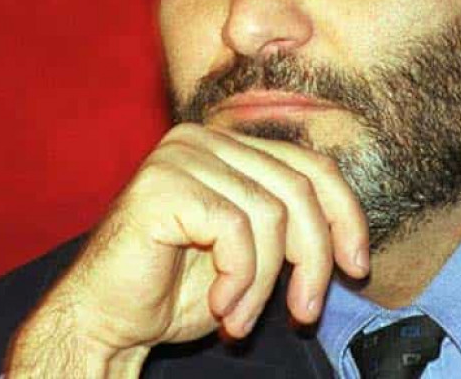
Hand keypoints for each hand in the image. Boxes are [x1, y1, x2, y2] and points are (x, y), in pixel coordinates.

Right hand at [8, 123, 368, 373]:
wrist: (103, 321)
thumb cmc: (175, 291)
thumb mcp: (251, 253)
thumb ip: (288, 226)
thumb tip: (350, 236)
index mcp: (228, 146)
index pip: (310, 164)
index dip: (345, 214)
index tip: (357, 266)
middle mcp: (205, 139)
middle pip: (298, 187)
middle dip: (314, 257)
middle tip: (304, 312)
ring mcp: (181, 155)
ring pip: (270, 213)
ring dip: (265, 281)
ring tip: (240, 318)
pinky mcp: (163, 184)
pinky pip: (234, 228)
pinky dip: (239, 277)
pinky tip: (219, 305)